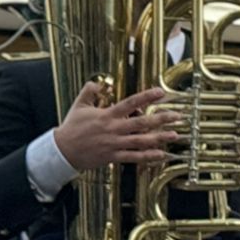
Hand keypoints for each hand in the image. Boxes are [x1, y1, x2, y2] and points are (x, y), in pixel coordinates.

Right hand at [54, 82, 182, 169]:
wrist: (62, 150)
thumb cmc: (71, 128)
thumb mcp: (79, 106)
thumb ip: (88, 93)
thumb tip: (96, 82)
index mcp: (106, 115)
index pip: (130, 103)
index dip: (146, 97)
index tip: (160, 92)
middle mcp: (113, 129)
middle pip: (141, 123)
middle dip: (160, 119)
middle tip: (177, 115)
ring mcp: (114, 144)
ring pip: (140, 141)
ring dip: (159, 138)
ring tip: (174, 134)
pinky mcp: (113, 156)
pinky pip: (133, 157)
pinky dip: (148, 156)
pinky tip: (161, 154)